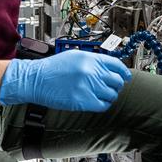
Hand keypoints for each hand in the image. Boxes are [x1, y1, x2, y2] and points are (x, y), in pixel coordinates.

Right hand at [0, 49, 127, 112]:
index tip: (125, 76)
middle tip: (111, 87)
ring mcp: (88, 87)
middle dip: (116, 85)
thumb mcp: (74, 56)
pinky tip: (98, 102)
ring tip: (102, 95)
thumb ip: (92, 60)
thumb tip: (108, 67)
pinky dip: (103, 104)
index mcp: (90, 59)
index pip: (116, 65)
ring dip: (109, 95)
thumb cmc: (51, 69)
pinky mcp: (83, 101)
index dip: (123, 72)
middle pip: (117, 80)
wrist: (36, 79)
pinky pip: (103, 105)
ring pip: (112, 94)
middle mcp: (91, 72)